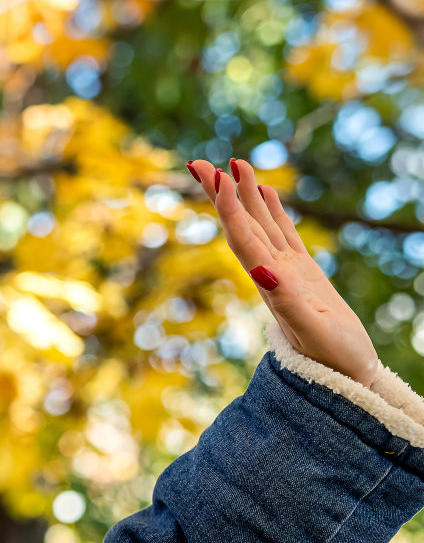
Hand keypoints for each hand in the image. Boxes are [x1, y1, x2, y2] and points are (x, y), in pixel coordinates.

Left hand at [189, 156, 380, 386]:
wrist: (344, 379)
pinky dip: (273, 212)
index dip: (229, 208)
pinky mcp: (304, 274)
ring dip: (245, 196)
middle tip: (198, 163)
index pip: (243, 237)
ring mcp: (287, 272)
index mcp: (270, 283)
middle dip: (221, 195)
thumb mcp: (310, 329)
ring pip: (261, 225)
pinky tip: (266, 193)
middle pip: (241, 225)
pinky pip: (285, 234)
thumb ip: (286, 301)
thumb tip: (262, 272)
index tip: (218, 177)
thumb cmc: (331, 359)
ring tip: (233, 163)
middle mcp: (271, 274)